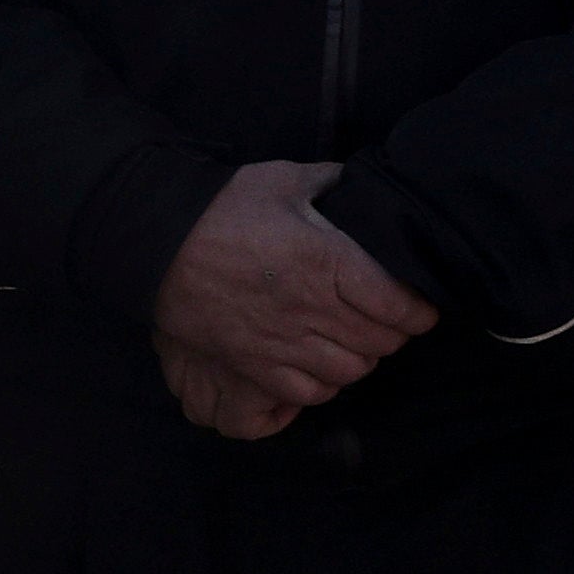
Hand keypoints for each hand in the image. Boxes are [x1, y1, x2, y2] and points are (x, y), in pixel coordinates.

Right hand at [153, 157, 431, 440]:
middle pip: (379, 342)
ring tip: (353, 346)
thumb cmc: (218, 207)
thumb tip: (355, 183)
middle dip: (392, 336)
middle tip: (387, 324)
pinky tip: (319, 369)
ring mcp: (280, 341)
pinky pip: (305, 393)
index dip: (419, 313)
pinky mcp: (251, 363)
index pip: (398, 305)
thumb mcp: (281, 179)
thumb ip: (329, 182)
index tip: (420, 310)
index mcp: (327, 261)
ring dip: (358, 361)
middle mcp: (310, 308)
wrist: (153, 241)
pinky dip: (322, 386)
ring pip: (348, 371)